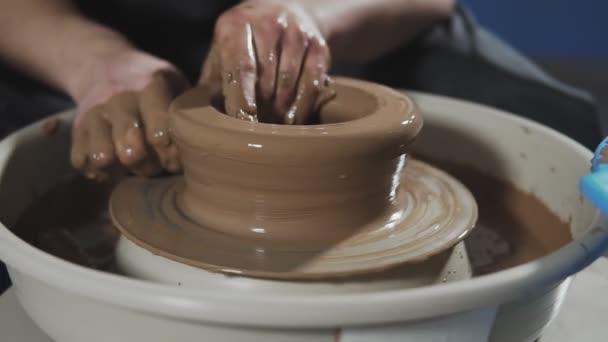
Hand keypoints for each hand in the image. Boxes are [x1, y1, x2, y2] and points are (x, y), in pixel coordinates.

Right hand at [70, 50, 188, 179]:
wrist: (103, 67)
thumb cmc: (156, 88)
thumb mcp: (176, 84)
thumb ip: (194, 107)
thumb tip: (220, 140)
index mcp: (152, 84)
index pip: (155, 106)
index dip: (163, 132)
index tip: (169, 150)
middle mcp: (120, 97)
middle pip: (126, 130)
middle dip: (140, 154)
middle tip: (152, 166)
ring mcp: (96, 114)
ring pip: (100, 146)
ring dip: (113, 163)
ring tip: (124, 168)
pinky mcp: (78, 131)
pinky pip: (80, 157)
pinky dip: (94, 170)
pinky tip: (109, 172)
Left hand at [200, 0, 330, 123]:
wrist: (284, 12)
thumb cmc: (244, 45)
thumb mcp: (222, 55)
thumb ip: (211, 84)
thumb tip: (199, 121)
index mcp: (236, 25)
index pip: (241, 68)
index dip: (242, 100)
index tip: (243, 124)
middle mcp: (268, 23)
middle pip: (266, 80)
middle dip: (260, 110)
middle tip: (255, 130)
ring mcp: (296, 33)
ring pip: (289, 85)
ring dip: (280, 111)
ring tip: (271, 124)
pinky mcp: (318, 46)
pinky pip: (312, 85)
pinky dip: (301, 107)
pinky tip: (292, 119)